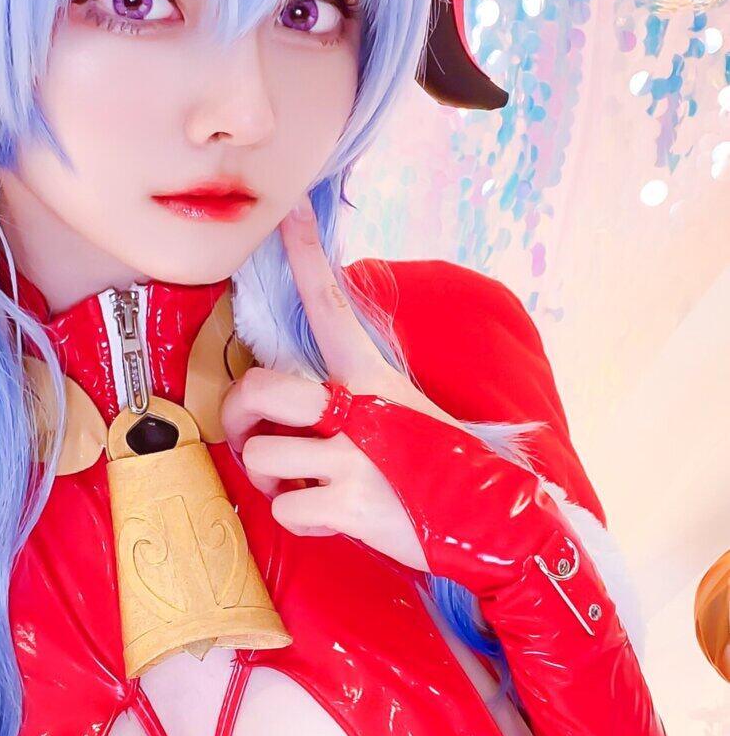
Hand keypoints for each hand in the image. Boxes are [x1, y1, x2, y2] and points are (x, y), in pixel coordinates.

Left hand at [220, 195, 463, 571]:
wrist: (497, 524)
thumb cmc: (444, 468)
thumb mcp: (408, 411)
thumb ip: (357, 395)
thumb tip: (303, 389)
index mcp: (372, 377)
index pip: (330, 306)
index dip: (306, 256)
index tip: (291, 211)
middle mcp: (359, 409)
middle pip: (260, 386)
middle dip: (238, 413)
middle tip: (249, 432)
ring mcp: (353, 456)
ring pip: (261, 455)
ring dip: (270, 481)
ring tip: (302, 488)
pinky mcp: (350, 505)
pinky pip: (285, 510)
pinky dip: (302, 521)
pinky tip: (335, 518)